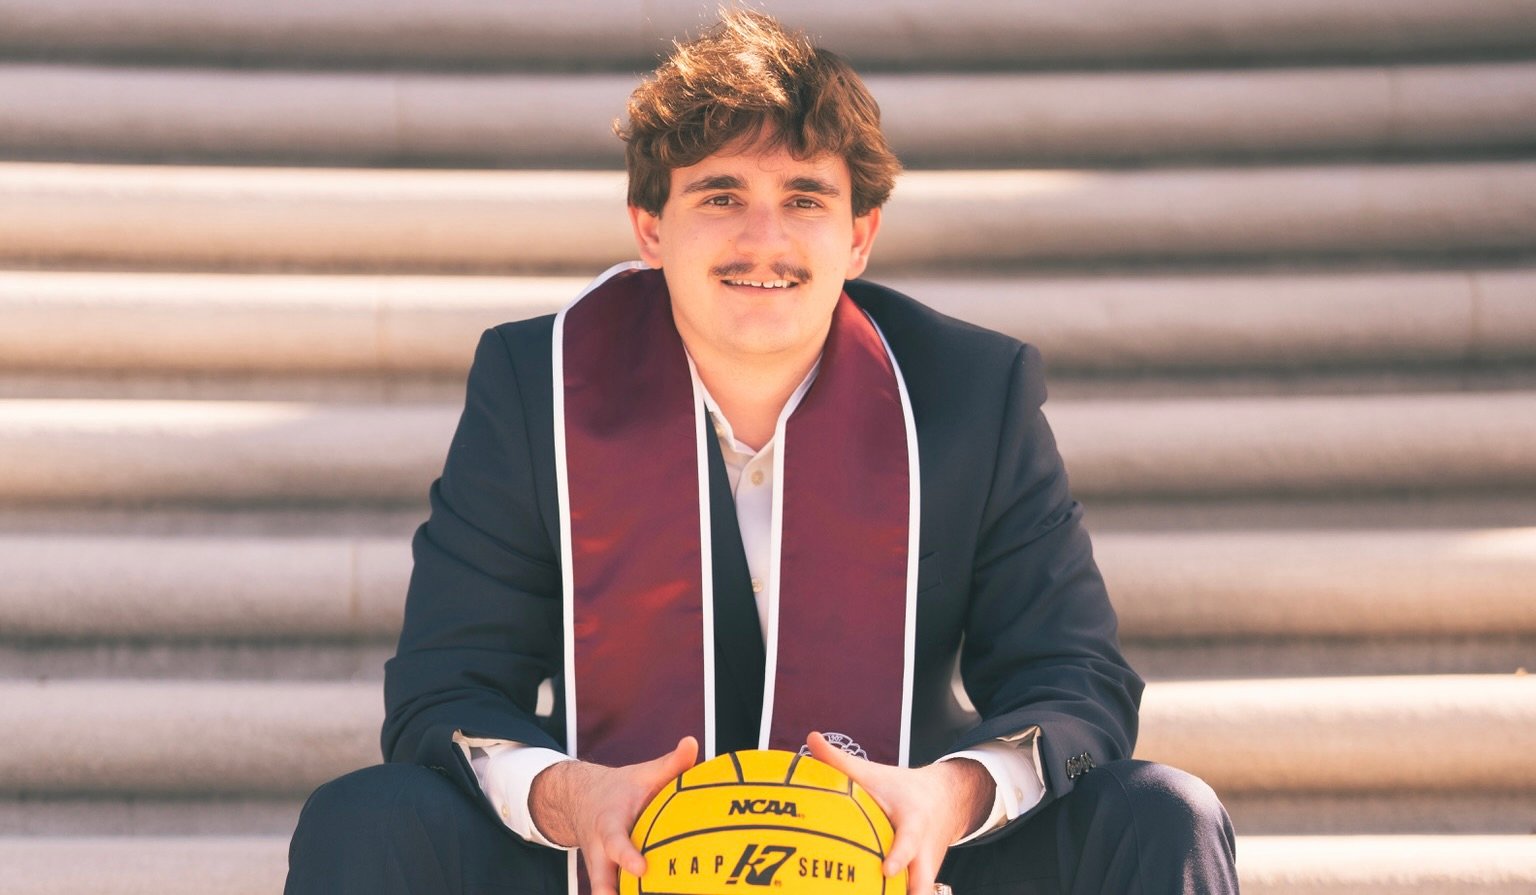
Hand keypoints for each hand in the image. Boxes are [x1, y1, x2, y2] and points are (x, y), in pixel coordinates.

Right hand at [529, 736, 697, 894]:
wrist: (581, 800)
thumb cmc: (621, 789)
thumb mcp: (643, 774)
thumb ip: (670, 764)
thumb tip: (692, 743)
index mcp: (608, 825)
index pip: (615, 843)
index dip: (627, 856)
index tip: (642, 868)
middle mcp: (598, 851)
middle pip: (601, 879)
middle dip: (610, 892)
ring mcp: (599, 869)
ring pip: (604, 890)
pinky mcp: (604, 879)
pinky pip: (613, 892)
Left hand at [806, 732, 993, 894]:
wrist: (945, 800)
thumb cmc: (901, 789)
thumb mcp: (875, 773)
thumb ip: (841, 761)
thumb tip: (811, 739)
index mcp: (914, 824)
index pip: (908, 842)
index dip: (900, 856)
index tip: (887, 870)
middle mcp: (924, 852)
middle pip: (923, 882)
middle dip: (914, 893)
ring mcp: (926, 870)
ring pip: (919, 893)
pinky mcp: (922, 881)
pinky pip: (910, 894)